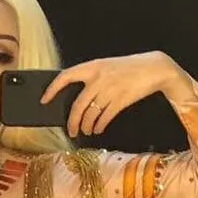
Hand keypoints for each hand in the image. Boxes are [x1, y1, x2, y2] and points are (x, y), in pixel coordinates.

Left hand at [41, 50, 184, 137]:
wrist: (153, 68)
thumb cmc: (128, 69)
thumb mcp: (107, 67)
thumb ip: (92, 78)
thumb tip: (76, 99)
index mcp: (92, 66)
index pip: (65, 76)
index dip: (52, 89)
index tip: (44, 100)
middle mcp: (99, 78)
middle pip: (77, 105)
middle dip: (72, 122)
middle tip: (70, 131)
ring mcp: (110, 90)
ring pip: (90, 114)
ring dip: (86, 126)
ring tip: (86, 131)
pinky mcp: (120, 100)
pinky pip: (104, 118)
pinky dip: (99, 126)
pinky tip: (98, 129)